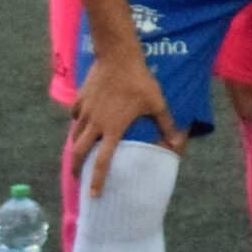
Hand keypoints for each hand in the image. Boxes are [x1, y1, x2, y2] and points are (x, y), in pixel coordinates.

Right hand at [68, 51, 179, 196]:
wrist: (117, 58)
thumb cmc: (140, 81)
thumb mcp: (157, 103)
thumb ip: (166, 124)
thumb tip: (176, 143)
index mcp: (113, 129)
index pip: (103, 161)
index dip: (97, 180)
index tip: (93, 194)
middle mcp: (95, 124)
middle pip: (78, 152)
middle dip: (76, 168)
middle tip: (77, 178)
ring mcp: (85, 112)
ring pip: (74, 135)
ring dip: (75, 147)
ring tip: (77, 155)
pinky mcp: (80, 100)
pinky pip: (75, 117)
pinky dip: (77, 123)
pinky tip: (81, 124)